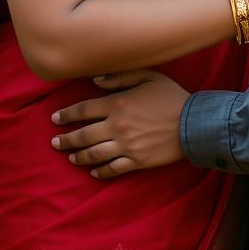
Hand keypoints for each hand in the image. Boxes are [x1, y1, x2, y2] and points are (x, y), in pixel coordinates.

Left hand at [51, 72, 189, 177]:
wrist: (193, 123)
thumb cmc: (171, 96)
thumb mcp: (148, 77)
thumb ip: (120, 77)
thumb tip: (95, 81)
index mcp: (117, 105)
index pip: (83, 110)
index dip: (66, 115)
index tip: (55, 119)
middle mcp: (116, 127)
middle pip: (83, 135)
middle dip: (65, 140)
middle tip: (55, 143)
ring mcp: (126, 146)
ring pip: (93, 154)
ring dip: (78, 156)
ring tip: (70, 157)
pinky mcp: (136, 161)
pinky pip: (112, 169)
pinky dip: (100, 172)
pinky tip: (93, 172)